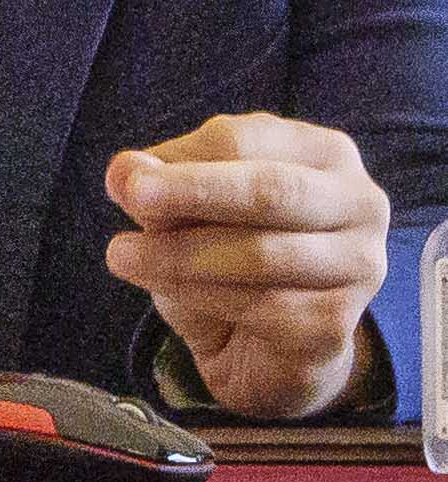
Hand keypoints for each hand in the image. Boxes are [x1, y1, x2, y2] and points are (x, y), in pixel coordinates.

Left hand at [104, 113, 388, 416]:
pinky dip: (203, 296)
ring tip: (121, 255)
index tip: (126, 178)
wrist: (260, 341)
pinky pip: (263, 308)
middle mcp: (358, 203)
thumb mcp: (186, 205)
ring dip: (180, 254)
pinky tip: (166, 293)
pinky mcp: (339, 322)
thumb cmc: (224, 247)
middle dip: (194, 193)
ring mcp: (359, 265)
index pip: (247, 140)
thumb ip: (158, 180)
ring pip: (264, 254)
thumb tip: (125, 170)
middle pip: (271, 190)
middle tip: (131, 199)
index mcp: (323, 152)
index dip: (184, 159)